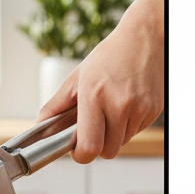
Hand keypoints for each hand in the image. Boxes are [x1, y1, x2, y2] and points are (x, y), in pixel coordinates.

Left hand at [37, 0, 164, 162]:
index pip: (89, 147)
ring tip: (113, 108)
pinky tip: (127, 103)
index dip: (81, 154)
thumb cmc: (110, 55)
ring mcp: (140, 108)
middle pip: (108, 152)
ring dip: (115, 134)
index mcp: (95, 95)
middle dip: (99, 145)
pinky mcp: (154, 110)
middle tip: (94, 127)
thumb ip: (56, 105)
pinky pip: (137, 131)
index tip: (78, 148)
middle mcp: (120, 104)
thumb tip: (40, 126)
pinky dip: (129, 124)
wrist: (144, 39)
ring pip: (123, 143)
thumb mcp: (77, 77)